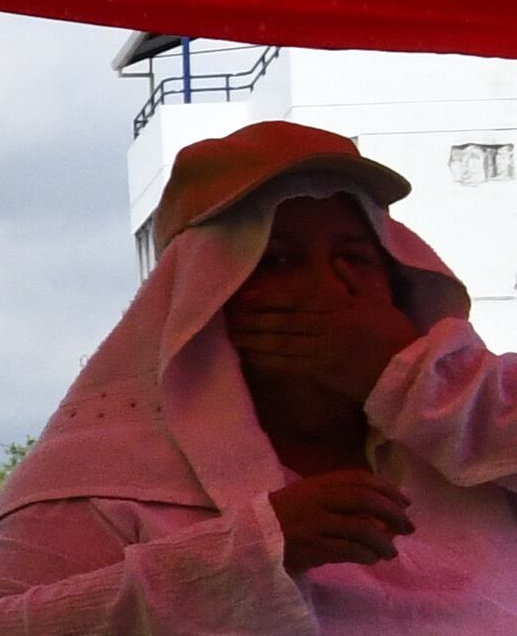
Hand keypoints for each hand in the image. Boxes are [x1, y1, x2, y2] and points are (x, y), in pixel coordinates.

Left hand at [226, 286, 416, 404]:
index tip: (247, 295)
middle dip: (253, 320)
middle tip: (229, 316)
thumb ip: (354, 281)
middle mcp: (325, 330)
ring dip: (253, 339)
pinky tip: (249, 356)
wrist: (406, 373)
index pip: (296, 302)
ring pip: (279, 344)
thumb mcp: (378, 302)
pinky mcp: (319, 373)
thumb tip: (334, 261)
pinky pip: (286, 365)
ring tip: (232, 334)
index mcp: (338, 310)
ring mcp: (320, 353)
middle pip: (281, 323)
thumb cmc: (394, 336)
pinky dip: (266, 361)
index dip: (268, 299)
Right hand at [278, 465, 412, 574]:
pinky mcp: (309, 548)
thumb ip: (337, 498)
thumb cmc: (281, 520)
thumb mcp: (306, 499)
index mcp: (316, 485)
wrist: (247, 541)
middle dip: (393, 514)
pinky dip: (365, 555)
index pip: (359, 479)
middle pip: (366, 501)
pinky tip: (370, 559)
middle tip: (407, 528)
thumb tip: (381, 510)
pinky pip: (348, 550)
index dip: (387, 489)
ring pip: (362, 529)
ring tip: (390, 552)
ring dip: (384, 542)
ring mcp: (313, 524)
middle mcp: (316, 501)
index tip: (405, 503)